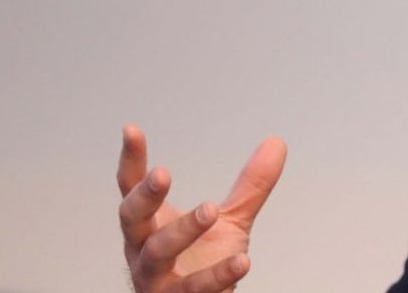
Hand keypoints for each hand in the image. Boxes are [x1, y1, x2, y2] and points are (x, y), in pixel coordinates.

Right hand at [117, 124, 286, 292]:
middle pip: (132, 218)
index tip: (131, 130)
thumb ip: (250, 186)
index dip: (131, 160)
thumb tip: (276, 143)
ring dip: (182, 230)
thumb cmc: (203, 264)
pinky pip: (195, 289)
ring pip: (157, 253)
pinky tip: (242, 260)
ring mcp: (156, 279)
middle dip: (145, 196)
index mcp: (151, 224)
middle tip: (163, 173)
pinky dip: (218, 275)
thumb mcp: (229, 220)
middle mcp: (143, 249)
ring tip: (210, 210)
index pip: (131, 188)